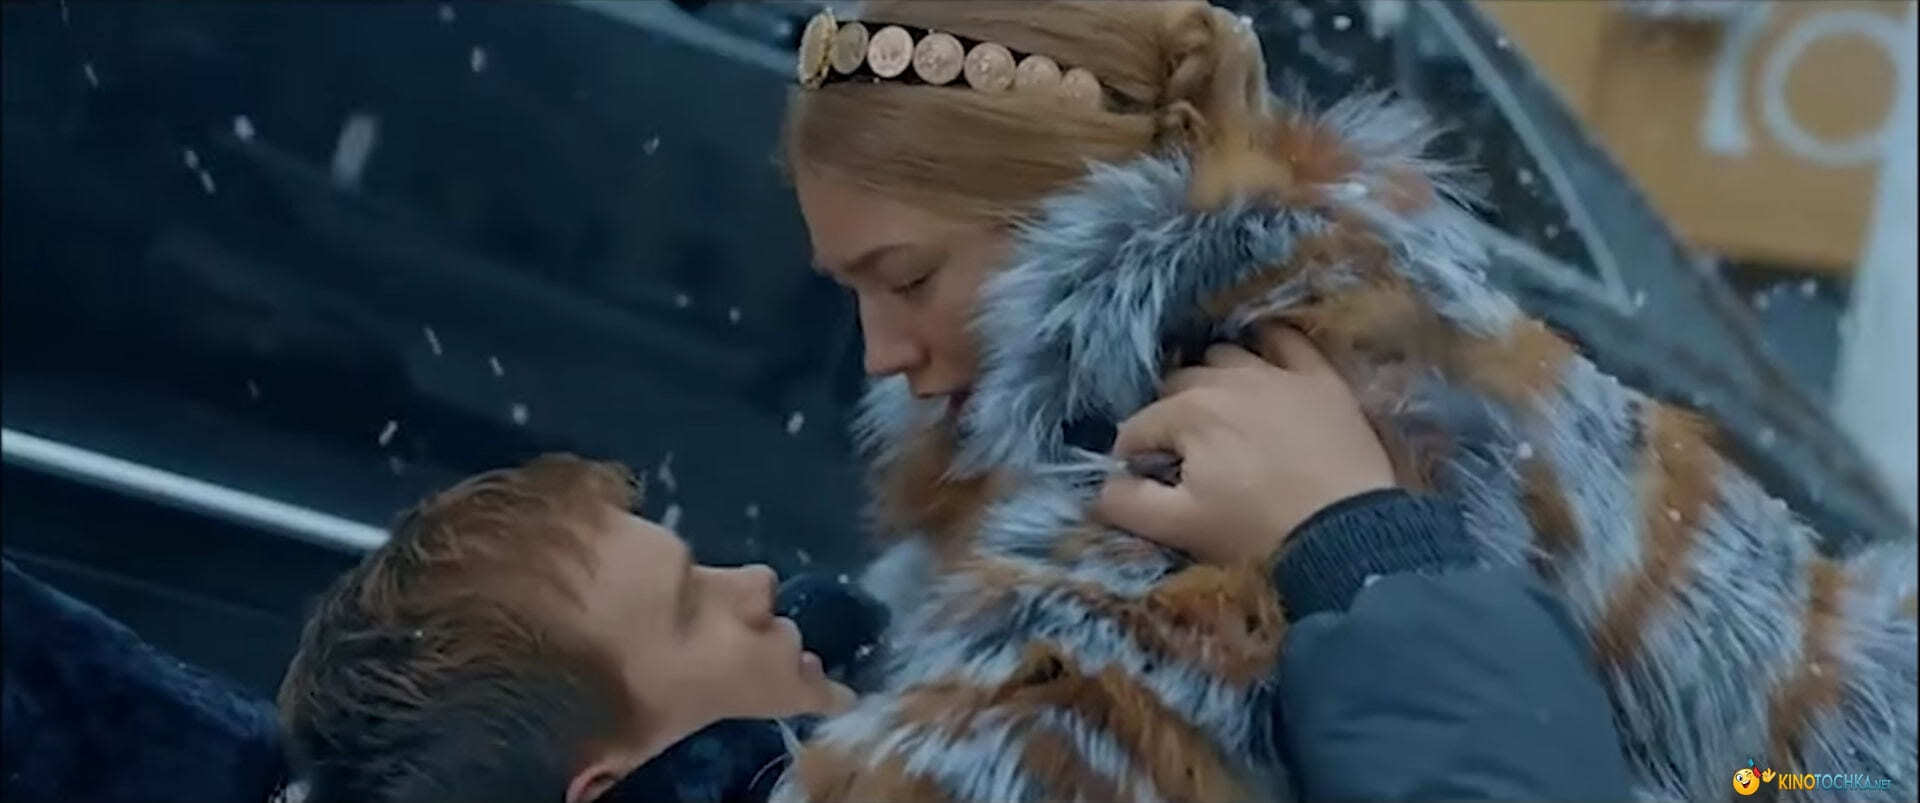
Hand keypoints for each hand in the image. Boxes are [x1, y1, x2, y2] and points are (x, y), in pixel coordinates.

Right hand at [1092, 324, 1394, 564]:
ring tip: (1218, 414)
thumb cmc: (1258, 532)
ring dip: (1211, 379)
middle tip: (1183, 456)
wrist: (1348, 535)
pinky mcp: (1320, 379)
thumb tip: (1101, 486)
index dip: (1133, 458)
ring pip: (1225, 357)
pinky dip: (1266, 345)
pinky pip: (1286, 340)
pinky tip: (1262, 360)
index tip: (1146, 484)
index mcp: (1188, 412)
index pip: (1138, 428)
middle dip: (1169, 417)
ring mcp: (1278, 373)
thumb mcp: (1179, 528)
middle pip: (1177, 386)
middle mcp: (1228, 379)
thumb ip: (1126, 503)